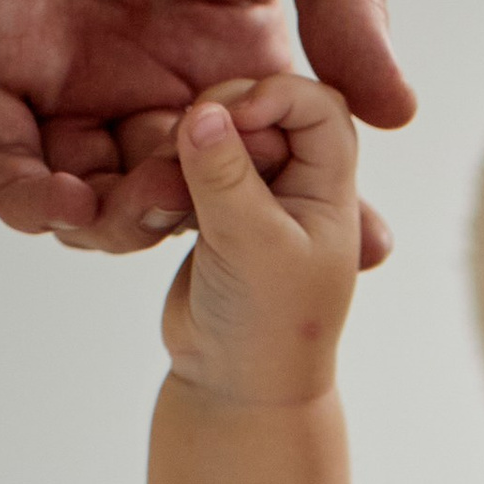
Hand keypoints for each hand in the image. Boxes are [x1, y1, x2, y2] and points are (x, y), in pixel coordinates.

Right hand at [161, 74, 359, 403]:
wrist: (234, 387)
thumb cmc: (268, 329)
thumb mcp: (252, 247)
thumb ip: (226, 177)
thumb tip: (201, 112)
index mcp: (329, 191)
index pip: (320, 107)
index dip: (277, 97)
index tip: (234, 117)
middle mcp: (296, 185)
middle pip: (262, 111)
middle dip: (221, 117)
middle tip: (184, 141)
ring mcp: (252, 197)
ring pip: (218, 136)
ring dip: (187, 148)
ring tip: (166, 187)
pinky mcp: (211, 211)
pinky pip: (187, 167)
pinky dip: (168, 173)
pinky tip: (155, 201)